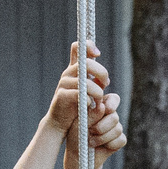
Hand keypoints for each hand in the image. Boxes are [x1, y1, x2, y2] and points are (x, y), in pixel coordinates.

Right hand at [48, 43, 122, 161]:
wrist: (61, 122)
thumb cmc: (77, 105)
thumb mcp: (88, 90)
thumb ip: (96, 82)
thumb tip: (105, 79)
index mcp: (75, 69)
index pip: (78, 47)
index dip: (89, 46)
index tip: (98, 54)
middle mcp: (68, 73)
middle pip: (86, 63)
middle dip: (100, 72)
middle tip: (106, 83)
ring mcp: (64, 84)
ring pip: (84, 81)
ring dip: (96, 90)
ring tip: (99, 99)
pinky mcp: (61, 96)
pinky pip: (79, 94)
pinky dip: (87, 100)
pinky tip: (89, 105)